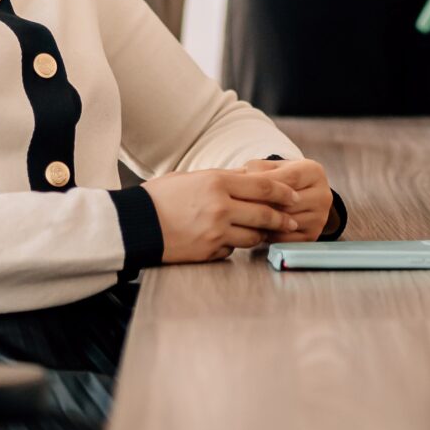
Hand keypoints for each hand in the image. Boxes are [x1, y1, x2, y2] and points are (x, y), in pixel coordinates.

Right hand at [142, 167, 301, 261]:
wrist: (135, 224)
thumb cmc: (160, 197)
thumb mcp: (192, 177)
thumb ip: (222, 179)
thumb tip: (248, 178)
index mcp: (218, 182)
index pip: (264, 187)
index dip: (284, 193)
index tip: (294, 197)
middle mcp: (221, 207)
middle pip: (265, 214)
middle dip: (282, 218)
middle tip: (291, 221)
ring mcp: (216, 232)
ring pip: (253, 236)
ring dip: (260, 234)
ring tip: (263, 232)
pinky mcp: (209, 252)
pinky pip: (232, 250)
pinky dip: (233, 246)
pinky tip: (227, 240)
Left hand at [235, 156, 333, 241]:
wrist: (298, 196)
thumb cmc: (280, 178)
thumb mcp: (272, 167)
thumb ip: (259, 169)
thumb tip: (243, 179)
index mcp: (314, 172)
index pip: (291, 178)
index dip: (267, 183)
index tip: (244, 187)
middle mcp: (323, 195)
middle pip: (289, 203)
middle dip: (263, 205)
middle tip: (239, 206)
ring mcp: (320, 218)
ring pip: (287, 222)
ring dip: (264, 222)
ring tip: (245, 217)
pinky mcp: (312, 236)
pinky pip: (286, 239)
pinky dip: (268, 235)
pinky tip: (256, 228)